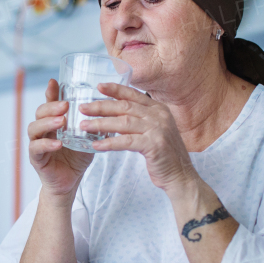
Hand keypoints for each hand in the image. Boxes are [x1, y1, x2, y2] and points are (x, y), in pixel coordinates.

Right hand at [27, 79, 93, 198]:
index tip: (54, 82)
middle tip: (65, 105)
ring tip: (61, 121)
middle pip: (40, 112)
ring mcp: (37, 143)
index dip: (50, 93)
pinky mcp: (36, 158)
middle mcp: (42, 130)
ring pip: (34, 128)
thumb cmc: (77, 157)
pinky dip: (46, 145)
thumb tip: (110, 108)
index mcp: (53, 122)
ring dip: (47, 123)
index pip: (50, 104)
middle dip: (51, 106)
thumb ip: (92, 124)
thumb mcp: (86, 137)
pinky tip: (57, 143)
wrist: (69, 182)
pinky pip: (36, 148)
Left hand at [80, 82, 196, 196]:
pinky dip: (109, 143)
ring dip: (101, 124)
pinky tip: (96, 145)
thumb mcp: (154, 131)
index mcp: (159, 109)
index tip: (98, 86)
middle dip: (101, 106)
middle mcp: (159, 116)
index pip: (133, 95)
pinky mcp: (154, 145)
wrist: (180, 176)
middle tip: (83, 108)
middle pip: (125, 106)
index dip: (115, 89)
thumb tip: (116, 113)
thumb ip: (140, 120)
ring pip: (123, 122)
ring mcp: (158, 130)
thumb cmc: (163, 155)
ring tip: (84, 125)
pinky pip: (126, 142)